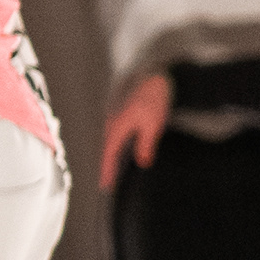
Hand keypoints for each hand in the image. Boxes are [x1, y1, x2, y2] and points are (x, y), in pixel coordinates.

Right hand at [98, 73, 171, 188]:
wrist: (153, 73)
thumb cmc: (153, 97)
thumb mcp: (154, 123)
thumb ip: (146, 144)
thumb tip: (143, 163)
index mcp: (117, 126)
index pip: (109, 155)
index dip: (108, 172)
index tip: (106, 187)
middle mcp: (111, 121)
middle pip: (105, 149)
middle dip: (106, 165)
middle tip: (106, 182)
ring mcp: (113, 115)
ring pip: (108, 140)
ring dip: (109, 155)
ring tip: (111, 169)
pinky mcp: (119, 111)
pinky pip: (113, 132)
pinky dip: (114, 144)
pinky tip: (119, 148)